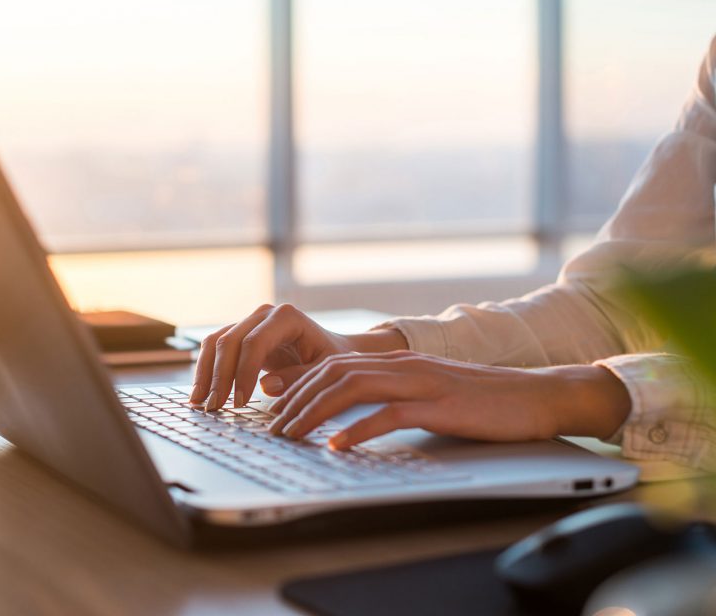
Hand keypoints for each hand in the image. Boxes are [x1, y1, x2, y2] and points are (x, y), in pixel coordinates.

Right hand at [189, 303, 406, 409]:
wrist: (331, 349)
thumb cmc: (332, 359)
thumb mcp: (325, 371)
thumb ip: (299, 377)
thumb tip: (265, 385)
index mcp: (286, 317)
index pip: (254, 343)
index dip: (243, 372)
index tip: (239, 403)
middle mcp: (263, 314)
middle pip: (230, 342)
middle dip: (220, 377)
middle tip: (215, 408)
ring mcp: (249, 321)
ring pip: (216, 343)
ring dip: (205, 374)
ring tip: (200, 404)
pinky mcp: (239, 334)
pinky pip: (214, 348)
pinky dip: (205, 370)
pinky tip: (200, 394)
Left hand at [267, 351, 631, 449]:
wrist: (536, 395)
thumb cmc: (482, 400)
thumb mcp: (429, 392)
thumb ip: (392, 396)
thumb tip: (353, 416)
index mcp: (398, 361)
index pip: (333, 364)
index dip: (298, 383)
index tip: (272, 405)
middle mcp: (403, 365)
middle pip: (334, 372)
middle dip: (296, 399)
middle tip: (272, 426)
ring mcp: (421, 382)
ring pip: (352, 387)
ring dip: (315, 412)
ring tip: (291, 434)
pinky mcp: (440, 405)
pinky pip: (390, 414)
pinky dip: (358, 430)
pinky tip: (337, 446)